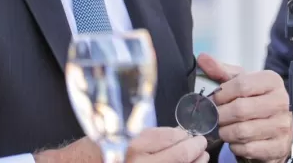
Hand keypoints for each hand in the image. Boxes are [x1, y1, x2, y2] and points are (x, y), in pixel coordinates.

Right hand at [32, 129, 207, 162]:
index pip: (171, 137)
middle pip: (180, 156)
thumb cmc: (90, 152)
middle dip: (195, 149)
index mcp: (133, 143)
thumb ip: (143, 135)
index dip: (185, 135)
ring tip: (201, 158)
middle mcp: (140, 162)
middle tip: (201, 145)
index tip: (191, 135)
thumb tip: (172, 135)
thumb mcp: (116, 133)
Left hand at [198, 52, 292, 162]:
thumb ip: (220, 71)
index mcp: (272, 81)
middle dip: (221, 115)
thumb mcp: (240, 82)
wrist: (275, 125)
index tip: (214, 100)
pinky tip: (237, 140)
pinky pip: (248, 149)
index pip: (241, 85)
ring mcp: (282, 126)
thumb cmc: (254, 100)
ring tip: (225, 128)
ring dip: (226, 132)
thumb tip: (202, 58)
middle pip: (240, 109)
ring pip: (242, 131)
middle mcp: (281, 102)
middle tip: (215, 117)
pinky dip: (236, 146)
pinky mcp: (279, 147)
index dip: (222, 94)